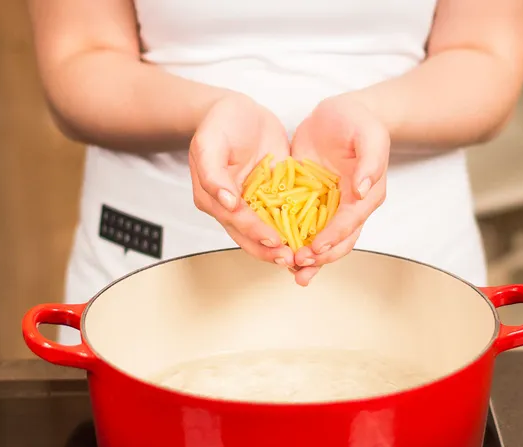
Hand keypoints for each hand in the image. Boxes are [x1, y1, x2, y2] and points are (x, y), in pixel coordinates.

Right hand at [189, 93, 294, 266]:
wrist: (241, 111)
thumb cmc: (220, 122)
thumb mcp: (209, 142)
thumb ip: (212, 173)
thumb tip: (225, 202)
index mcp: (214, 198)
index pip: (235, 221)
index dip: (254, 232)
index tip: (273, 240)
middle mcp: (233, 208)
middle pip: (250, 237)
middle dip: (270, 251)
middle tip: (290, 259)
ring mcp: (254, 205)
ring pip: (268, 233)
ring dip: (284, 248)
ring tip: (302, 258)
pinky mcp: (274, 198)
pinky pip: (284, 217)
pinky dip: (297, 230)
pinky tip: (312, 240)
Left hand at [290, 94, 389, 284]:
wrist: (337, 114)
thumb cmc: (357, 121)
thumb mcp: (369, 133)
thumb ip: (370, 160)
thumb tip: (362, 188)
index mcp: (366, 195)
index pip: (351, 222)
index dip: (334, 237)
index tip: (317, 248)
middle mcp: (349, 208)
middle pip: (338, 241)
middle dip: (320, 257)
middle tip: (300, 266)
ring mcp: (329, 208)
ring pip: (321, 241)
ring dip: (308, 259)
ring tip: (293, 272)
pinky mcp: (309, 203)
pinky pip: (301, 227)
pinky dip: (293, 241)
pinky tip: (280, 252)